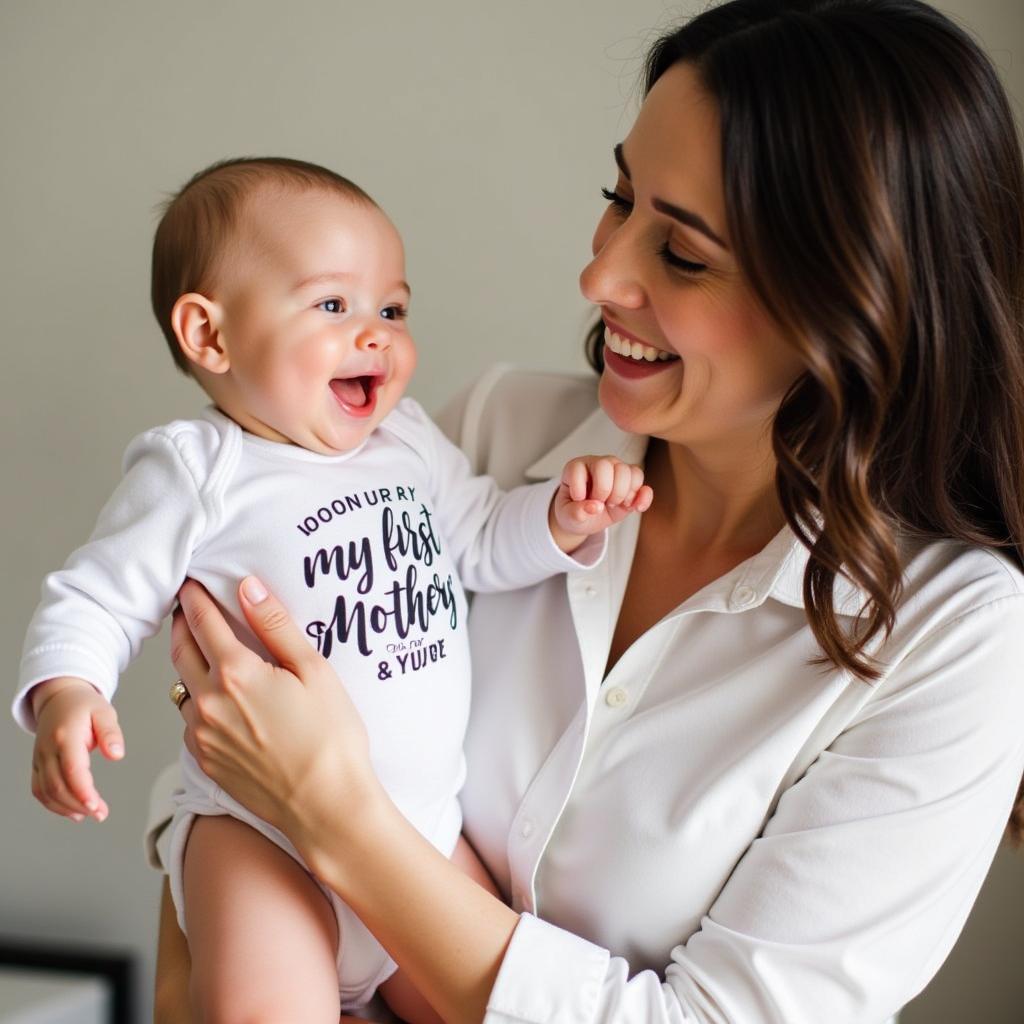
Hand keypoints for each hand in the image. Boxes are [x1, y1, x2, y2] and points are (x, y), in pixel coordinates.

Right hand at [31, 677, 123, 821]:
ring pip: (47, 792)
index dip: (82, 791)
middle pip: (58, 785)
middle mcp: (48, 749)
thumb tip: (117, 754)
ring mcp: (40, 758)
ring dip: (67, 808)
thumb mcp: (104, 712)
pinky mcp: (38, 765)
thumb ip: (111, 733)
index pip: (71, 769)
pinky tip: (73, 812)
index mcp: (66, 736)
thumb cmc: (83, 705)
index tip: (96, 806)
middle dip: (79, 804)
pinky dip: (54, 805)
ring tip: (91, 814)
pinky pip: (40, 790)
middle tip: (101, 814)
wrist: (59, 698)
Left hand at [171, 577, 378, 855]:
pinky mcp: (206, 762)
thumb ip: (276, 626)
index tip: (192, 584)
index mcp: (236, 673)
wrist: (325, 805)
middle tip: (188, 608)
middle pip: (180, 651)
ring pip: (182, 689)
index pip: (204, 622)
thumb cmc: (330, 737)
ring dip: (188, 666)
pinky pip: (190, 722)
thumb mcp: (314, 670)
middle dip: (182, 625)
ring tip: (205, 655)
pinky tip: (220, 703)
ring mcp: (202, 735)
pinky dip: (198, 704)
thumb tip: (249, 588)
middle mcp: (208, 702)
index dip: (196, 598)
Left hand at [549, 455, 652, 551]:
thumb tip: (596, 507)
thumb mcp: (567, 516)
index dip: (579, 488)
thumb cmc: (573, 512)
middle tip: (600, 503)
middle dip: (605, 491)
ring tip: (613, 504)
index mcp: (576, 468)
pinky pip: (642, 480)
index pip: (579, 468)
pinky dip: (643, 497)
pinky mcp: (631, 481)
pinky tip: (636, 508)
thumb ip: (575, 512)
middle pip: (608, 465)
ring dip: (623, 494)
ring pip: (629, 471)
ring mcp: (616, 470)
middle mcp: (598, 464)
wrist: (586, 520)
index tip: (578, 501)